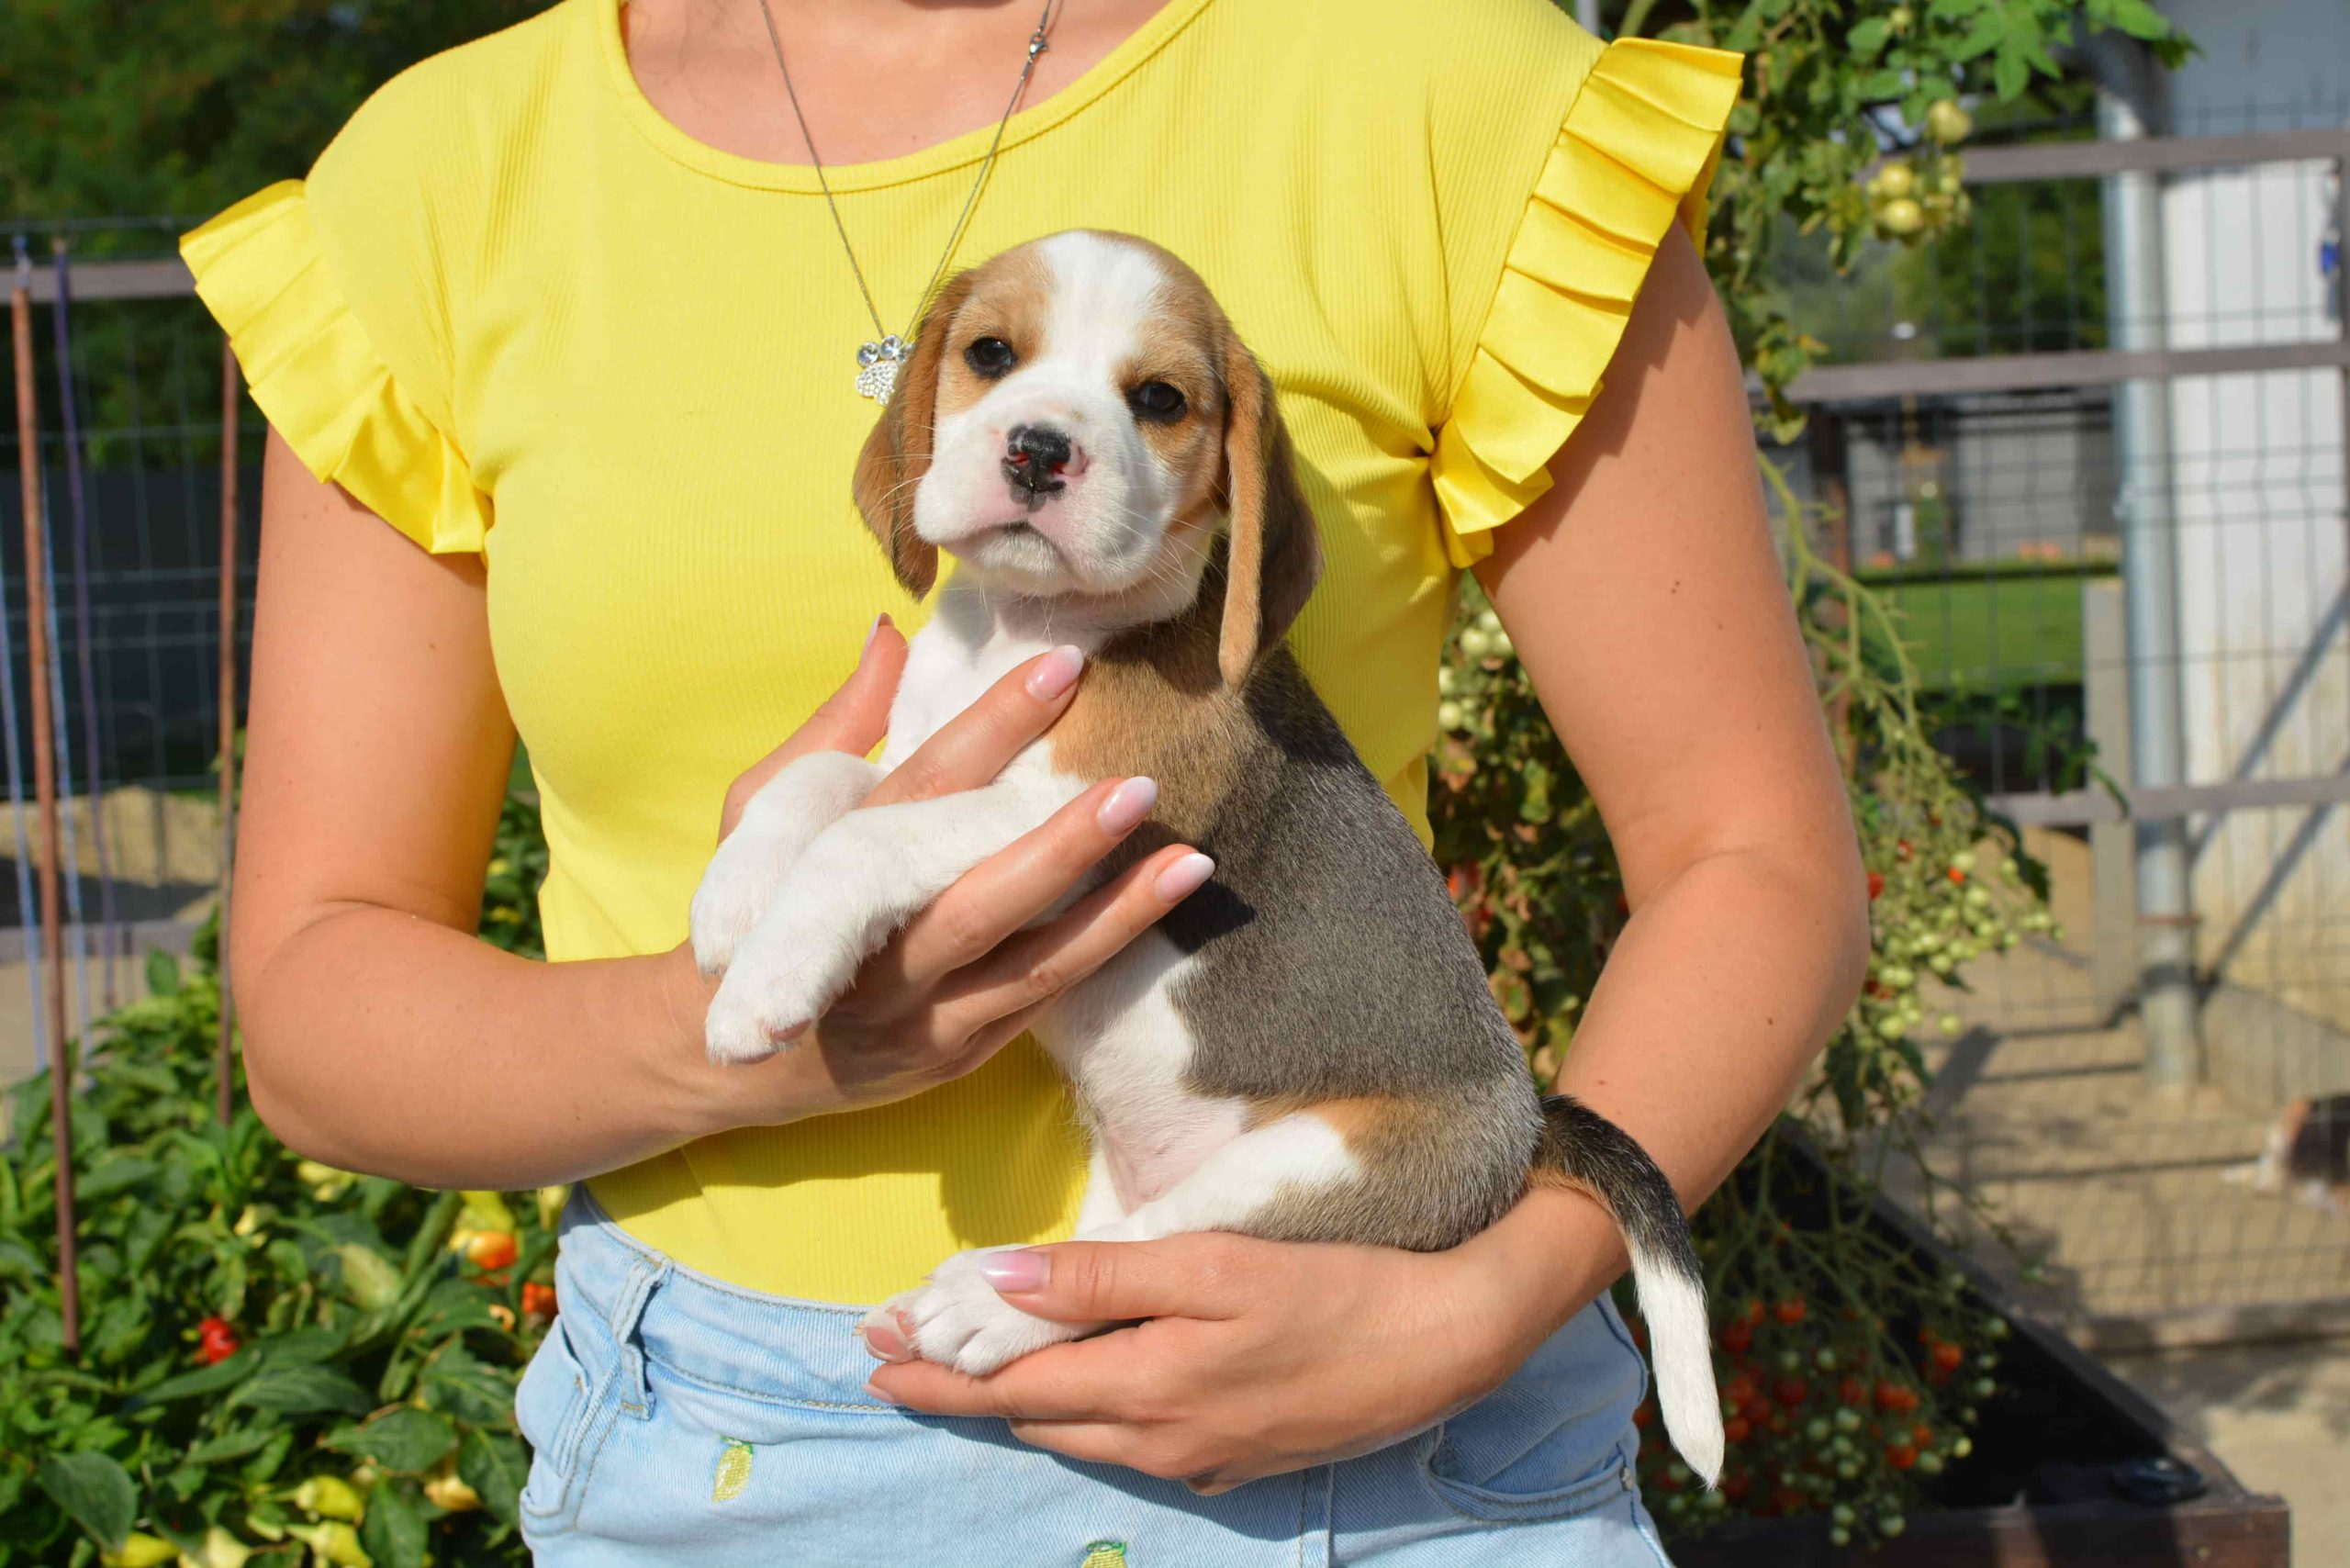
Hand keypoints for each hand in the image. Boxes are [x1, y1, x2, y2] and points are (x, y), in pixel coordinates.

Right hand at [662, 616, 1212, 1132]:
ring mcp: (917, 1015)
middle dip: (1063, 842)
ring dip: (1116, 914)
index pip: (926, 787)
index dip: (995, 725)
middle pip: (980, 893)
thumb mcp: (764, 811)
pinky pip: (1036, 1007)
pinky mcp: (952, 1058)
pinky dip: (1096, 959)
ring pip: (1028, 965)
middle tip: (1140, 786)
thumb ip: (840, 726)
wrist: (722, 1056)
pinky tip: (1156, 913)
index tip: (1066, 667)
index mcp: (829, 870)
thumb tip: (890, 633)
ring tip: (1191, 862)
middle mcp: (876, 952)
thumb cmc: (751, 909)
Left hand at [863, 1189, 1627, 1490]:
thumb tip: (989, 1281)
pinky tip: (1084, 1387)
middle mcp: (1159, 1441)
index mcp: (1143, 1391)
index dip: (937, 1365)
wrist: (1450, 1343)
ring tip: (973, 1366)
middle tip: (901, 1351)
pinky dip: (1084, 1412)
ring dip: (1018, 1401)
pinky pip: (1133, 1442)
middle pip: (1032, 1418)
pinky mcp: (1237, 1459)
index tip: (874, 1347)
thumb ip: (1097, 1277)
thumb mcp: (1212, 1266)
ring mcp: (1200, 1459)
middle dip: (961, 1384)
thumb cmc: (1334, 1290)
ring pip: (1080, 1434)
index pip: (1007, 1387)